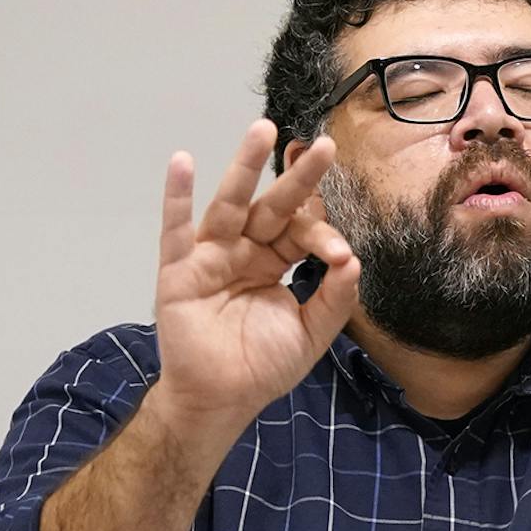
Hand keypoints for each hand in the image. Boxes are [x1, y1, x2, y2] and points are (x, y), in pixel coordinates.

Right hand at [148, 119, 358, 428]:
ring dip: (244, 166)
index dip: (321, 236)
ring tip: (263, 130)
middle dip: (297, 177)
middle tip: (323, 146)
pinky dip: (177, 197)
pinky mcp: (180, 270)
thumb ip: (335, 299)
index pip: (301, 232)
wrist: (220, 400)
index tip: (337, 256)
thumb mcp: (311, 333)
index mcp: (274, 261)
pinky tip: (182, 162)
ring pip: (230, 204)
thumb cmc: (263, 366)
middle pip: (272, 205)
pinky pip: (176, 229)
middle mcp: (244, 250)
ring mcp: (211, 256)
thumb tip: (354, 259)